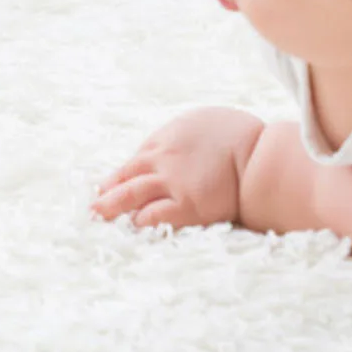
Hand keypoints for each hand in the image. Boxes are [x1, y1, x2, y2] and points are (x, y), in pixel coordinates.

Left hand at [91, 106, 264, 230]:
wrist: (260, 152)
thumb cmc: (241, 134)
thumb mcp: (204, 123)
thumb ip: (187, 136)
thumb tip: (186, 143)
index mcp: (166, 138)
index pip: (137, 160)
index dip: (122, 175)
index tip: (109, 185)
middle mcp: (162, 158)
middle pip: (125, 175)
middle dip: (107, 190)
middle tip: (92, 204)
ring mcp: (172, 182)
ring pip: (131, 194)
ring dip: (112, 206)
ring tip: (98, 217)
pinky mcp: (186, 205)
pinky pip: (155, 215)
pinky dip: (141, 222)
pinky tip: (133, 228)